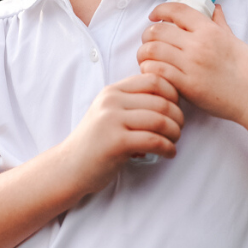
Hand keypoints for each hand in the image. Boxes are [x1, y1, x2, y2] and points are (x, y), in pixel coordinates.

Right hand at [58, 72, 183, 188]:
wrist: (69, 167)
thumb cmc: (96, 142)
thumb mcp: (109, 113)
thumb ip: (132, 101)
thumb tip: (171, 98)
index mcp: (112, 91)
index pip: (155, 80)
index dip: (174, 94)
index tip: (174, 110)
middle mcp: (111, 102)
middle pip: (162, 102)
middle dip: (178, 117)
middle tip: (178, 129)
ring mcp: (112, 121)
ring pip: (161, 120)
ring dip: (175, 133)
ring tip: (173, 141)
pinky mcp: (116, 142)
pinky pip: (154, 141)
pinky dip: (168, 148)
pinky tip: (168, 153)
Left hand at [137, 2, 247, 124]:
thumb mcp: (234, 41)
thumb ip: (219, 24)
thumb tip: (214, 8)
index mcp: (210, 30)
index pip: (177, 10)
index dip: (159, 10)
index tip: (153, 16)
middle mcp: (199, 44)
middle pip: (157, 31)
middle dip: (147, 36)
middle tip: (149, 43)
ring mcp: (192, 65)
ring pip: (151, 51)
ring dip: (144, 55)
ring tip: (148, 60)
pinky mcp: (188, 86)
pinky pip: (157, 72)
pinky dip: (149, 71)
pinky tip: (154, 74)